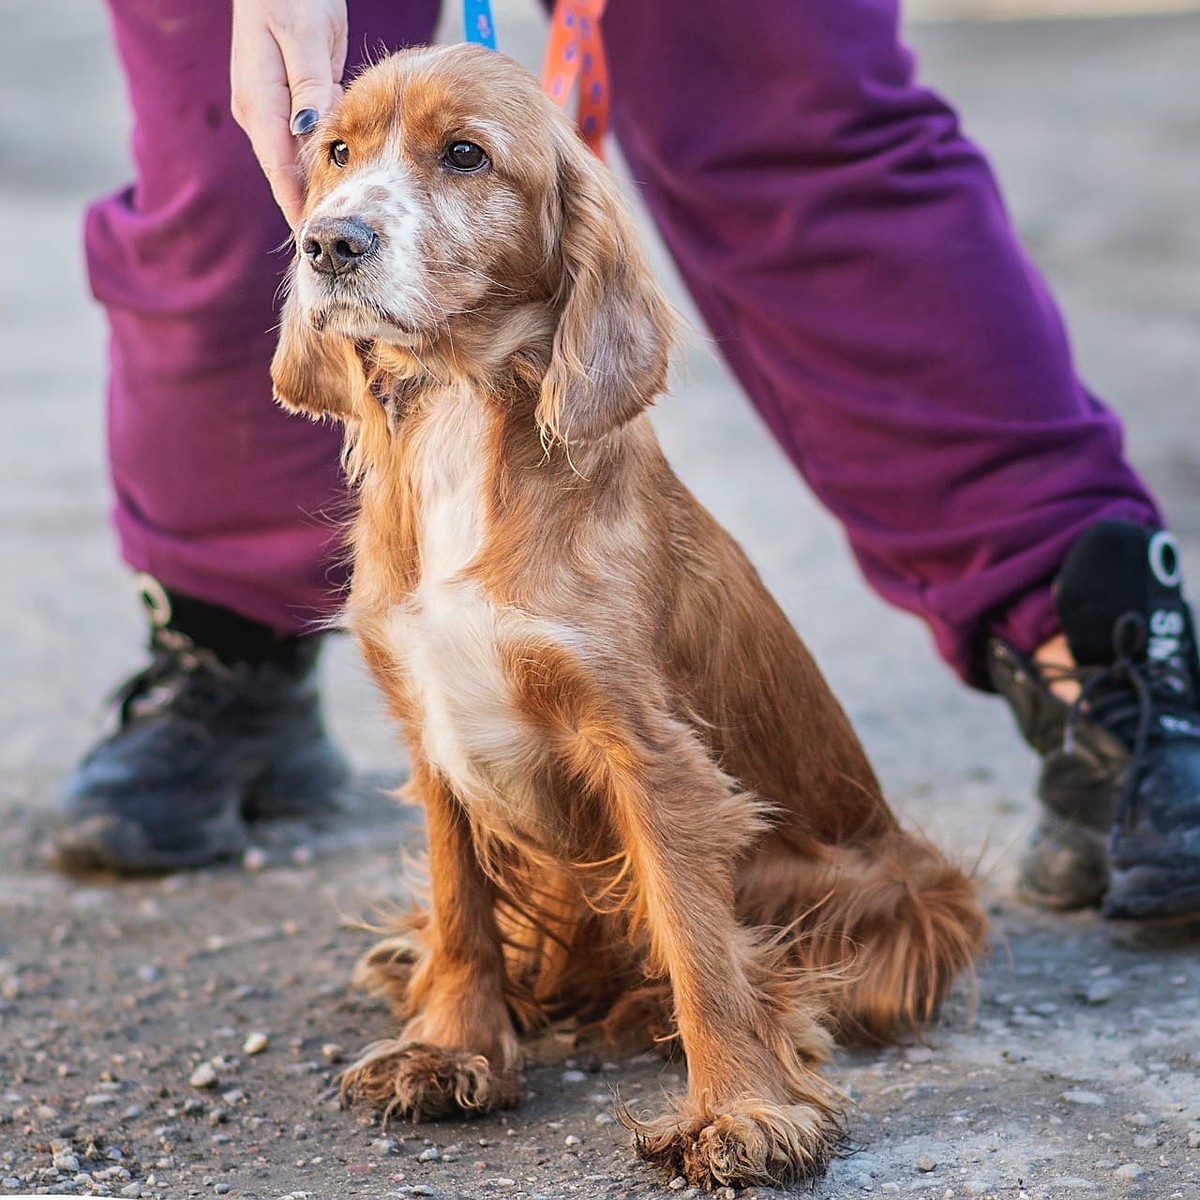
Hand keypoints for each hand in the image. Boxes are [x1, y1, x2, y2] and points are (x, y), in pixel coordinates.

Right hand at [230, 0, 347, 227]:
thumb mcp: (306, 37)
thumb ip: (310, 86)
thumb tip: (310, 132)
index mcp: (259, 102)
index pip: (279, 170)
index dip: (297, 208)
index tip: (316, 241)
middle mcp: (260, 112)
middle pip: (286, 174)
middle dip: (308, 209)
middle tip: (337, 246)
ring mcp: (270, 108)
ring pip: (296, 160)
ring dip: (317, 189)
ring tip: (342, 227)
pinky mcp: (287, 101)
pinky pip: (305, 141)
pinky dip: (322, 162)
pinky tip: (344, 182)